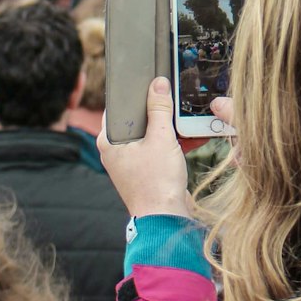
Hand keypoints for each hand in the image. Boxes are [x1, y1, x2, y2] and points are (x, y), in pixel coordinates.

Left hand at [97, 77, 191, 218]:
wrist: (166, 219)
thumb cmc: (157, 182)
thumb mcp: (161, 138)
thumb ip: (159, 109)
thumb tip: (158, 84)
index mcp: (109, 140)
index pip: (118, 106)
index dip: (135, 93)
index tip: (150, 80)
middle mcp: (116, 150)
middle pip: (136, 119)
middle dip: (157, 110)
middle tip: (172, 96)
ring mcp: (131, 162)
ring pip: (150, 134)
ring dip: (168, 127)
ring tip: (185, 116)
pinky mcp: (146, 170)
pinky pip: (157, 148)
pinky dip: (172, 142)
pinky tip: (191, 134)